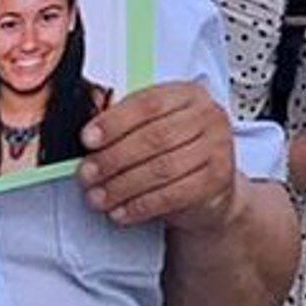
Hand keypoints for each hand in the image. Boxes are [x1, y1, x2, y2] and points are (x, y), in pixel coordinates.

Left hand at [78, 82, 235, 231]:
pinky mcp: (217, 181)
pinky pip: (173, 195)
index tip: (87, 139)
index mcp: (187, 94)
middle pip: (154, 137)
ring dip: (122, 186)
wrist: (210, 187)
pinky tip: (122, 211)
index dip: (114, 122)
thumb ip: (122, 118)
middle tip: (87, 174)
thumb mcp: (150, 127)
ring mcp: (217, 148)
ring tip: (98, 196)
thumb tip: (90, 113)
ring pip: (161, 168)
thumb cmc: (175, 150)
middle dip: (113, 158)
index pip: (147, 104)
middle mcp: (207, 116)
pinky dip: (141, 205)